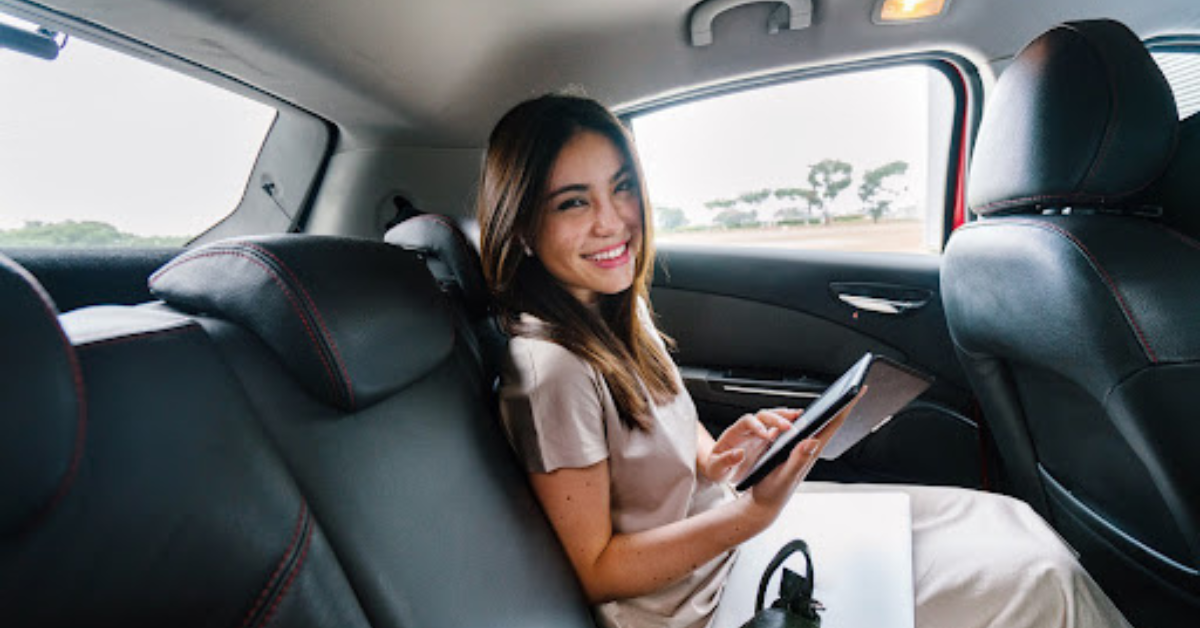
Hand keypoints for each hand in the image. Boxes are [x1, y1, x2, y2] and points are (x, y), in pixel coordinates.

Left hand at [700, 408, 800, 483]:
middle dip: (776, 419)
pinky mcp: (766, 440)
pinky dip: (789, 425)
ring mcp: (757, 434)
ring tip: (800, 417)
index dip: (757, 426)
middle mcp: (747, 430)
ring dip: (785, 416)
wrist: (720, 470)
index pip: (746, 421)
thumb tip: (738, 453)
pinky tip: (800, 425)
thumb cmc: (716, 468)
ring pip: (772, 418)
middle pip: (762, 416)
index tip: (766, 435)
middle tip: (789, 427)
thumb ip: (724, 461)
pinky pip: (778, 429)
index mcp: (734, 433)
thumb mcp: (716, 469)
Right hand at [744, 394, 862, 524]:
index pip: (833, 424)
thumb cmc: (772, 493)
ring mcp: (803, 449)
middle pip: (832, 422)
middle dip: (845, 404)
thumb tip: (813, 441)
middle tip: (857, 387)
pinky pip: (808, 430)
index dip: (846, 406)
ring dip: (833, 410)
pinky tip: (816, 414)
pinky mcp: (794, 450)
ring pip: (821, 425)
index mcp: (810, 452)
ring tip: (844, 397)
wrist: (764, 505)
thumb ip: (798, 460)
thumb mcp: (784, 477)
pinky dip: (815, 418)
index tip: (858, 391)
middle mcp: (810, 449)